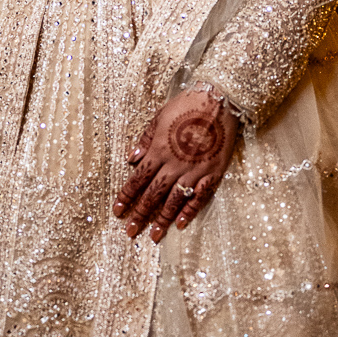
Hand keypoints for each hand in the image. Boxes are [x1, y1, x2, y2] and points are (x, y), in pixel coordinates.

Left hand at [113, 88, 237, 243]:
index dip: (127, 195)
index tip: (117, 210)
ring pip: (174, 200)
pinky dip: (190, 211)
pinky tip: (181, 224)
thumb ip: (146, 139)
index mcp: (159, 149)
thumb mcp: (160, 116)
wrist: (220, 101)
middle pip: (153, 193)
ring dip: (162, 219)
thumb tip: (132, 157)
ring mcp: (194, 170)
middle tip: (130, 231)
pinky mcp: (212, 173)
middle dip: (140, 213)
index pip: (138, 177)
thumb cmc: (187, 104)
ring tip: (153, 235)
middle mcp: (174, 164)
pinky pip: (199, 197)